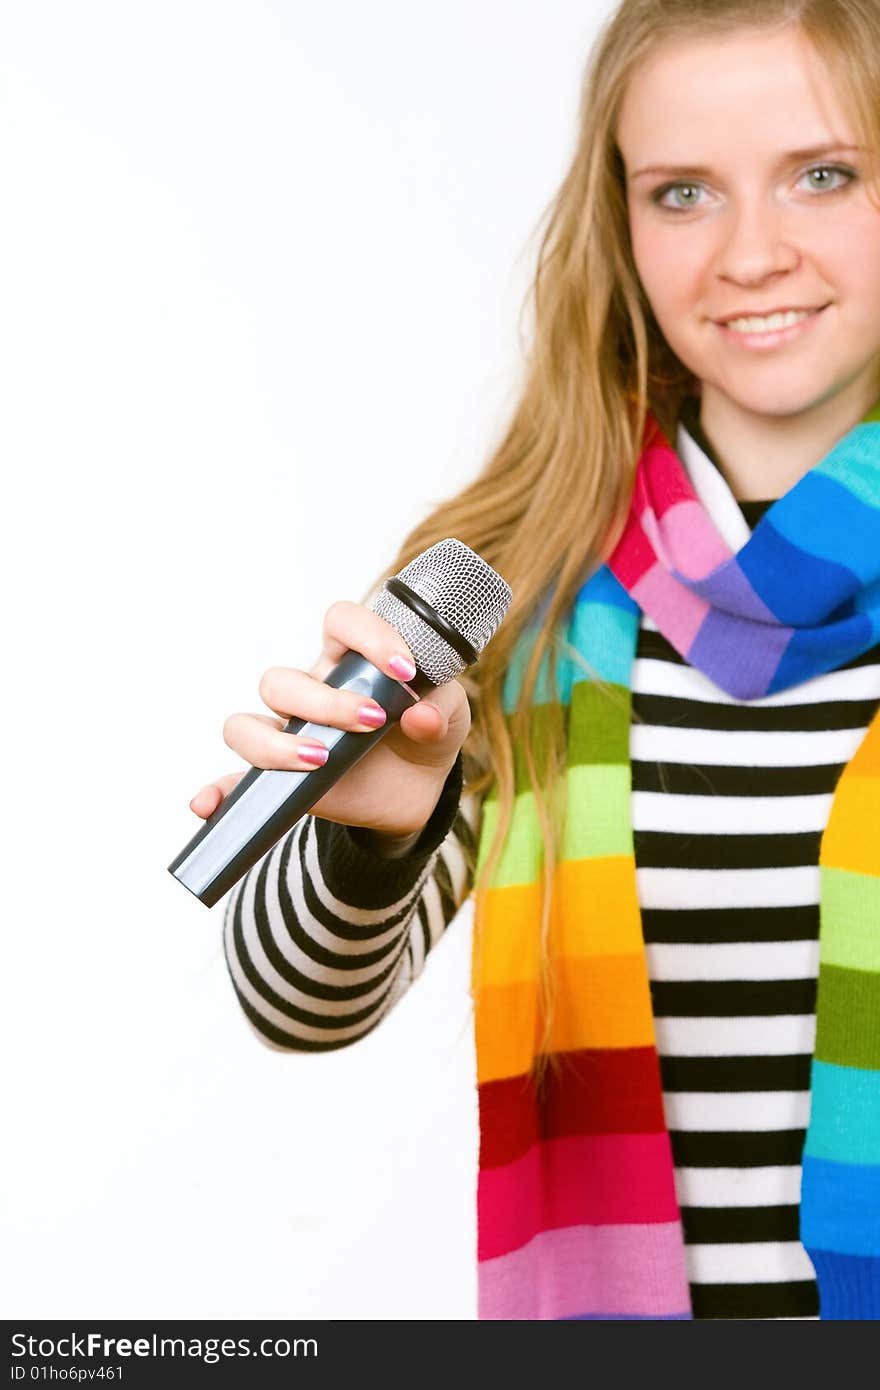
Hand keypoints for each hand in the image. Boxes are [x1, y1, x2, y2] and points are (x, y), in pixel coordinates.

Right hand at [189, 600, 469, 839]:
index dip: (367, 636)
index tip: (403, 668)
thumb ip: (441, 710)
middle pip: (282, 680)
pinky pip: (235, 783)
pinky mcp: (282, 780)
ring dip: (276, 744)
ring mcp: (290, 735)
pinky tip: (210, 804)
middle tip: (373, 722)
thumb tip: (421, 716)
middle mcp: (310, 691)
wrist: (420, 790)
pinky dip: (218, 792)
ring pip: (248, 725)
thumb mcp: (448, 719)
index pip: (340, 623)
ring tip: (322, 760)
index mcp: (350, 661)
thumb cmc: (426, 731)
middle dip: (325, 701)